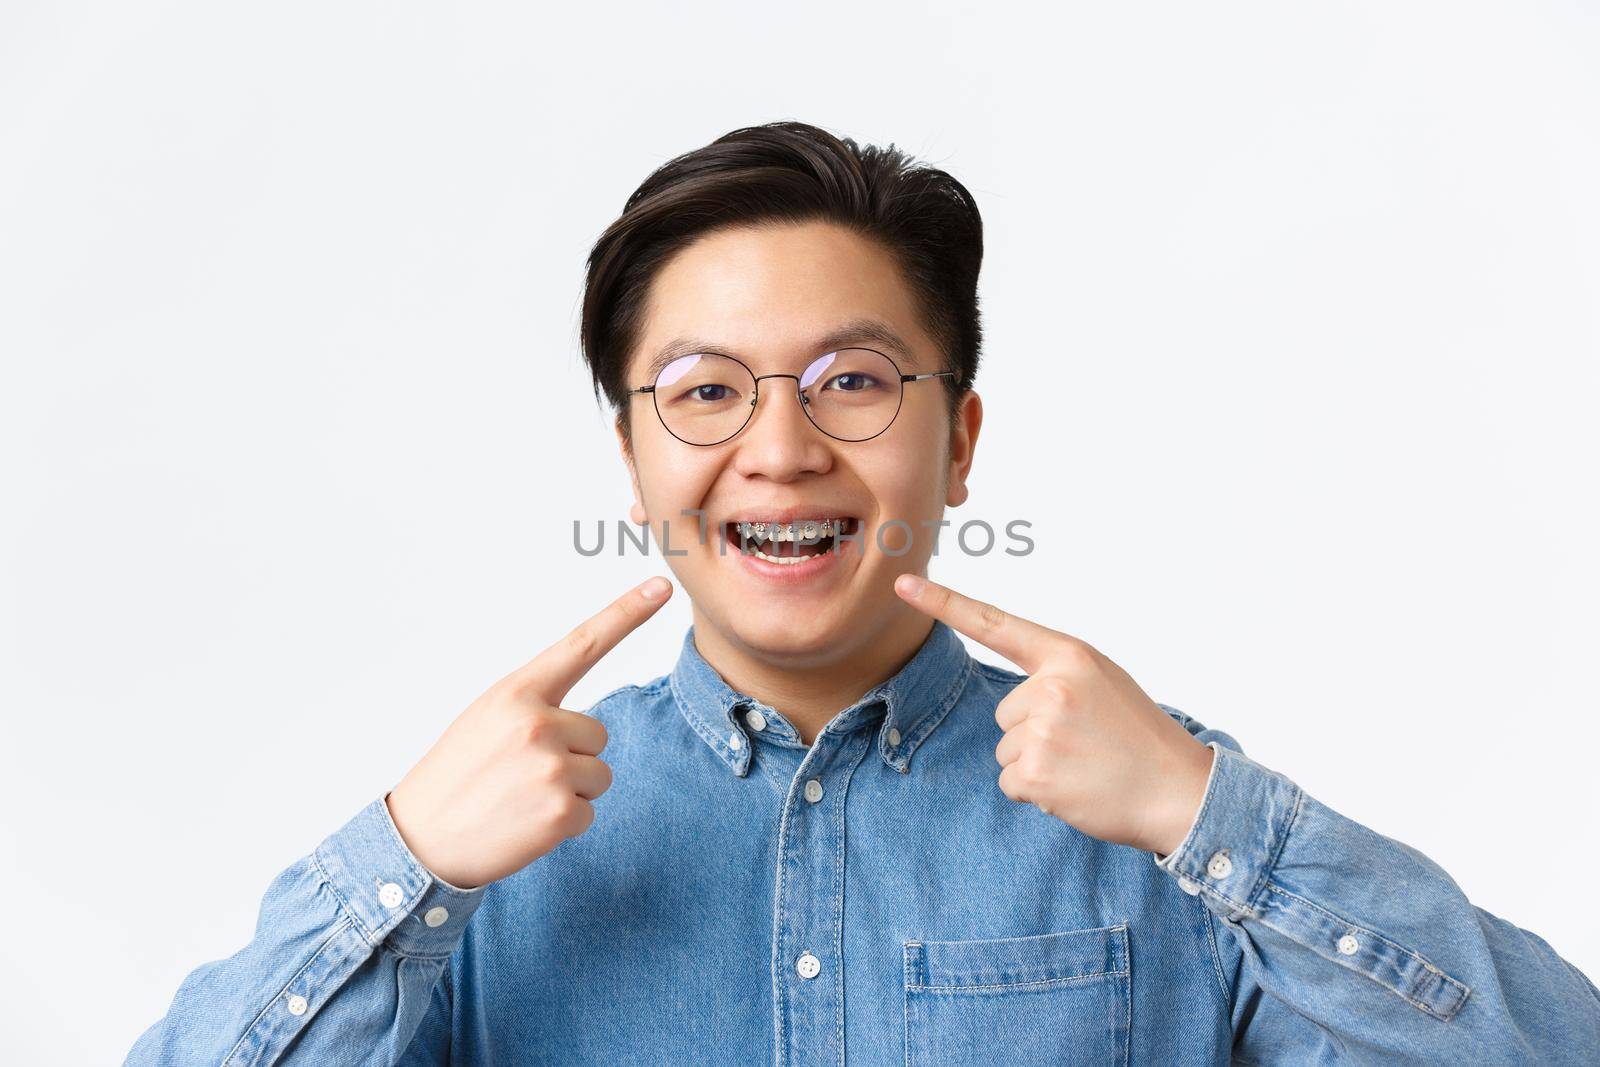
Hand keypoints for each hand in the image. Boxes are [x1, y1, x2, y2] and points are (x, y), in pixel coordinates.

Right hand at [386, 576, 673, 888]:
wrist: (419, 840)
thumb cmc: (456, 776)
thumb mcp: (486, 720)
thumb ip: (534, 708)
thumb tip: (584, 726)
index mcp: (516, 693)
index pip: (582, 644)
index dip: (626, 613)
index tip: (661, 587)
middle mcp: (538, 723)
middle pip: (596, 734)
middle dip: (570, 757)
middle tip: (520, 775)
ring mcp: (551, 767)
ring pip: (598, 774)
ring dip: (569, 791)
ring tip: (520, 799)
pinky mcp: (560, 811)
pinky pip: (588, 812)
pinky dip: (563, 825)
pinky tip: (523, 825)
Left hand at [895, 574, 1213, 856]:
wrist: (1179, 791)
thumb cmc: (1139, 737)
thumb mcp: (1103, 683)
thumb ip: (1057, 675)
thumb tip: (1015, 700)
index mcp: (1069, 656)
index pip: (996, 625)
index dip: (944, 603)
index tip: (903, 585)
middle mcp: (1051, 686)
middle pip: (1005, 711)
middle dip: (1034, 732)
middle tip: (1085, 744)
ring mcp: (1042, 729)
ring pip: (1006, 747)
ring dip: (1037, 763)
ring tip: (1084, 765)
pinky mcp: (1034, 772)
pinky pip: (1010, 781)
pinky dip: (1037, 792)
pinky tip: (1075, 789)